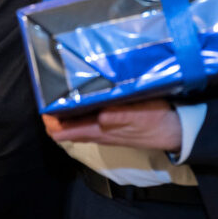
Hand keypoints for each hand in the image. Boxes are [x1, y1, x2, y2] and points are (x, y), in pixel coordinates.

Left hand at [43, 99, 182, 151]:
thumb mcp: (140, 114)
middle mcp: (96, 132)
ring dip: (65, 109)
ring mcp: (103, 129)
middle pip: (63, 127)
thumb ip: (119, 116)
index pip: (60, 132)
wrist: (175, 131)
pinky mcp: (111, 124)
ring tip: (60, 87)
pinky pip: (86, 118)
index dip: (48, 118)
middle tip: (48, 86)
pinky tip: (82, 93)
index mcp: (98, 130)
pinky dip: (79, 108)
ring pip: (74, 122)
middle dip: (52, 111)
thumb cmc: (157, 120)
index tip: (42, 99)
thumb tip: (100, 116)